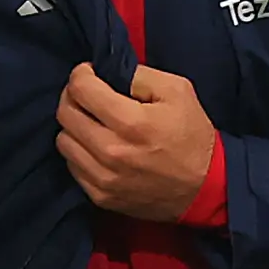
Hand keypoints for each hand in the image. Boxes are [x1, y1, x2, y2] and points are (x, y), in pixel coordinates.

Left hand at [57, 63, 218, 221]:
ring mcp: (103, 178)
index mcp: (131, 122)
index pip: (80, 89)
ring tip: (93, 121)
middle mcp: (111, 152)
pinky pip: (72, 166)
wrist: (205, 188)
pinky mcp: (101, 196)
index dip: (81, 74)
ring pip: (63, 141)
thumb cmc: (192, 135)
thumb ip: (138, 75)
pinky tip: (97, 146)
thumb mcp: (177, 91)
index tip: (91, 73)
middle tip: (89, 94)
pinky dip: (80, 151)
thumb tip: (106, 71)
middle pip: (65, 114)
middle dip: (73, 96)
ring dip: (74, 126)